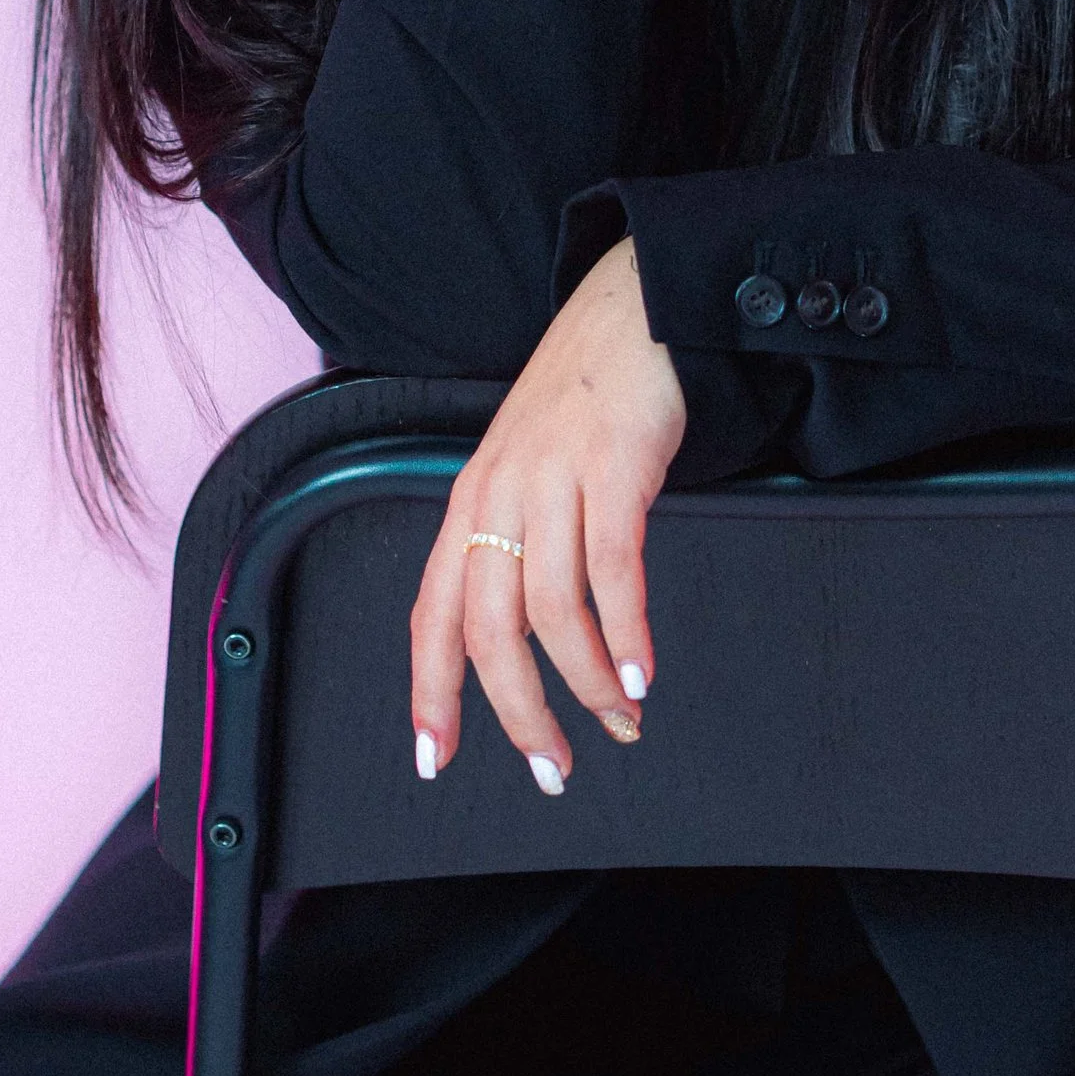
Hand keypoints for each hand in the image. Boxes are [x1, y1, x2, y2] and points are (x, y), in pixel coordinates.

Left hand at [409, 239, 685, 792]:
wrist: (628, 309)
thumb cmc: (579, 396)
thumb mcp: (522, 468)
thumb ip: (512, 539)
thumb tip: (517, 635)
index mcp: (469, 499)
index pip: (431, 612)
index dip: (431, 690)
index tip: (437, 755)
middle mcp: (500, 492)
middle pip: (490, 628)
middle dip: (518, 713)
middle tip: (552, 766)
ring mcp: (554, 477)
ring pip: (554, 610)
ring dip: (588, 684)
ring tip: (621, 719)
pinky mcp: (612, 465)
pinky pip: (614, 568)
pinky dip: (627, 632)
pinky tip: (642, 670)